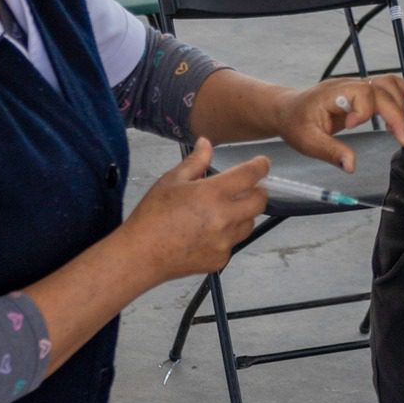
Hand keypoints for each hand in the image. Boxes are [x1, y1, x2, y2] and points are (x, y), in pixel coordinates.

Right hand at [123, 139, 268, 280]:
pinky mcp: (221, 259)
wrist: (141, 255)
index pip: (250, 175)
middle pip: (260, 201)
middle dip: (258, 191)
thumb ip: (195, 162)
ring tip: (221, 212)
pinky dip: (226, 235)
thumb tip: (206, 143)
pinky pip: (233, 243)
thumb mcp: (171, 181)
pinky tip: (206, 233)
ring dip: (243, 214)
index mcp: (212, 193)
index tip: (262, 163)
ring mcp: (224, 241)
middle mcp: (224, 218)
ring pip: (248, 223)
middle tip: (247, 188)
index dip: (260, 166)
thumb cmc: (152, 216)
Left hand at [273, 76, 403, 172]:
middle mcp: (347, 85)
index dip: (363, 111)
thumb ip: (330, 152)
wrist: (287, 110)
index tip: (351, 126)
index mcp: (333, 93)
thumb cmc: (295, 123)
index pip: (361, 93)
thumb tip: (351, 166)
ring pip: (387, 84)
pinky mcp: (360, 94)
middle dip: (396, 114)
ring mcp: (355, 87)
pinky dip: (401, 91)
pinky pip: (385, 86)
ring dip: (401, 103)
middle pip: (381, 90)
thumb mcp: (307, 141)